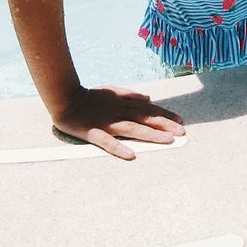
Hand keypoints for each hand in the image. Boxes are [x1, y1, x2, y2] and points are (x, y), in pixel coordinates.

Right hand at [52, 84, 185, 160]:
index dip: (165, 114)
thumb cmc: (89, 96)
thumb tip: (148, 97)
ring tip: (167, 141)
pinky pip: (108, 142)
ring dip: (151, 134)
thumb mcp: (112, 90)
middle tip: (182, 133)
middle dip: (164, 125)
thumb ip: (130, 94)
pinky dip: (119, 148)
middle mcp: (118, 112)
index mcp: (123, 102)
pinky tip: (132, 155)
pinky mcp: (93, 132)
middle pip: (145, 118)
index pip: (148, 108)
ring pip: (132, 129)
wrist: (64, 97)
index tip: (180, 121)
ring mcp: (106, 122)